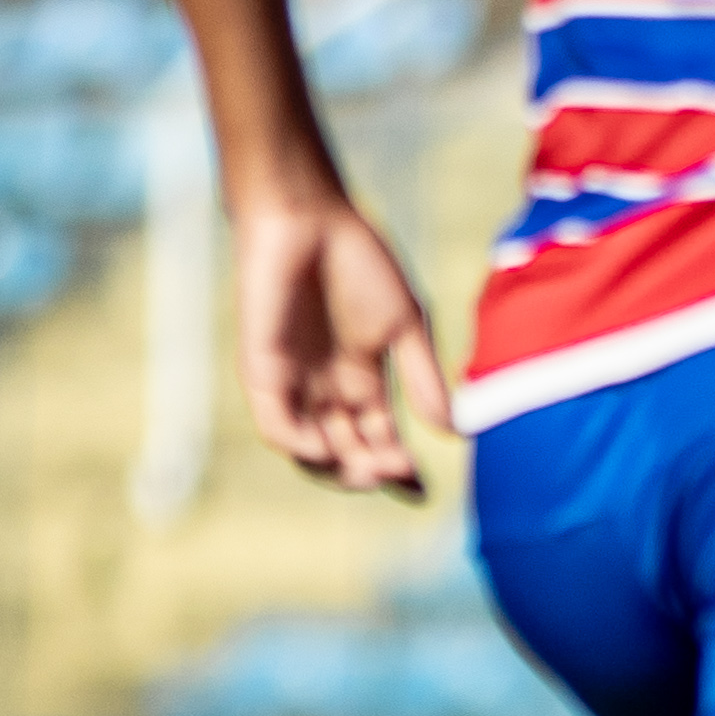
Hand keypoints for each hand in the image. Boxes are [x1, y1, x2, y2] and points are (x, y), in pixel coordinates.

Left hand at [233, 178, 447, 500]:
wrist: (310, 221)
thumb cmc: (360, 263)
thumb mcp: (405, 327)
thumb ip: (423, 379)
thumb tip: (452, 432)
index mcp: (360, 378)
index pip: (378, 437)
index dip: (398, 469)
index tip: (422, 494)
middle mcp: (323, 388)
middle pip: (346, 450)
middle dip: (371, 471)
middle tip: (397, 475)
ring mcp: (292, 382)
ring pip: (310, 447)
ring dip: (338, 468)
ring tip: (370, 471)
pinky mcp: (262, 370)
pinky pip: (275, 423)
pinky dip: (299, 444)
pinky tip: (326, 450)